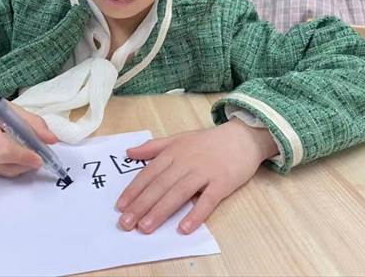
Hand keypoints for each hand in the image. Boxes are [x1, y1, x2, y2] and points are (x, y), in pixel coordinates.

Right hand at [0, 87, 56, 176]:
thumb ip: (34, 124)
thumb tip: (52, 140)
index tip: (40, 159)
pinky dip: (10, 166)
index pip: (4, 150)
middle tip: (38, 158)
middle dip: (25, 164)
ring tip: (27, 155)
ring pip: (3, 171)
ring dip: (20, 167)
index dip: (23, 157)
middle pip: (4, 164)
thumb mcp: (13, 109)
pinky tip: (12, 156)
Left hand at [115, 119, 277, 234]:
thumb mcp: (178, 138)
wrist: (243, 137)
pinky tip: (184, 228)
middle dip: (141, 205)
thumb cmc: (208, 141)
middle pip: (160, 185)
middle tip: (126, 223)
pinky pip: (208, 201)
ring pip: (179, 193)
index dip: (134, 190)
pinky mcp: (222, 183)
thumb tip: (129, 153)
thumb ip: (154, 147)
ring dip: (161, 211)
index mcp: (173, 152)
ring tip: (146, 227)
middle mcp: (186, 162)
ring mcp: (204, 172)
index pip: (149, 173)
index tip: (121, 206)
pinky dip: (196, 214)